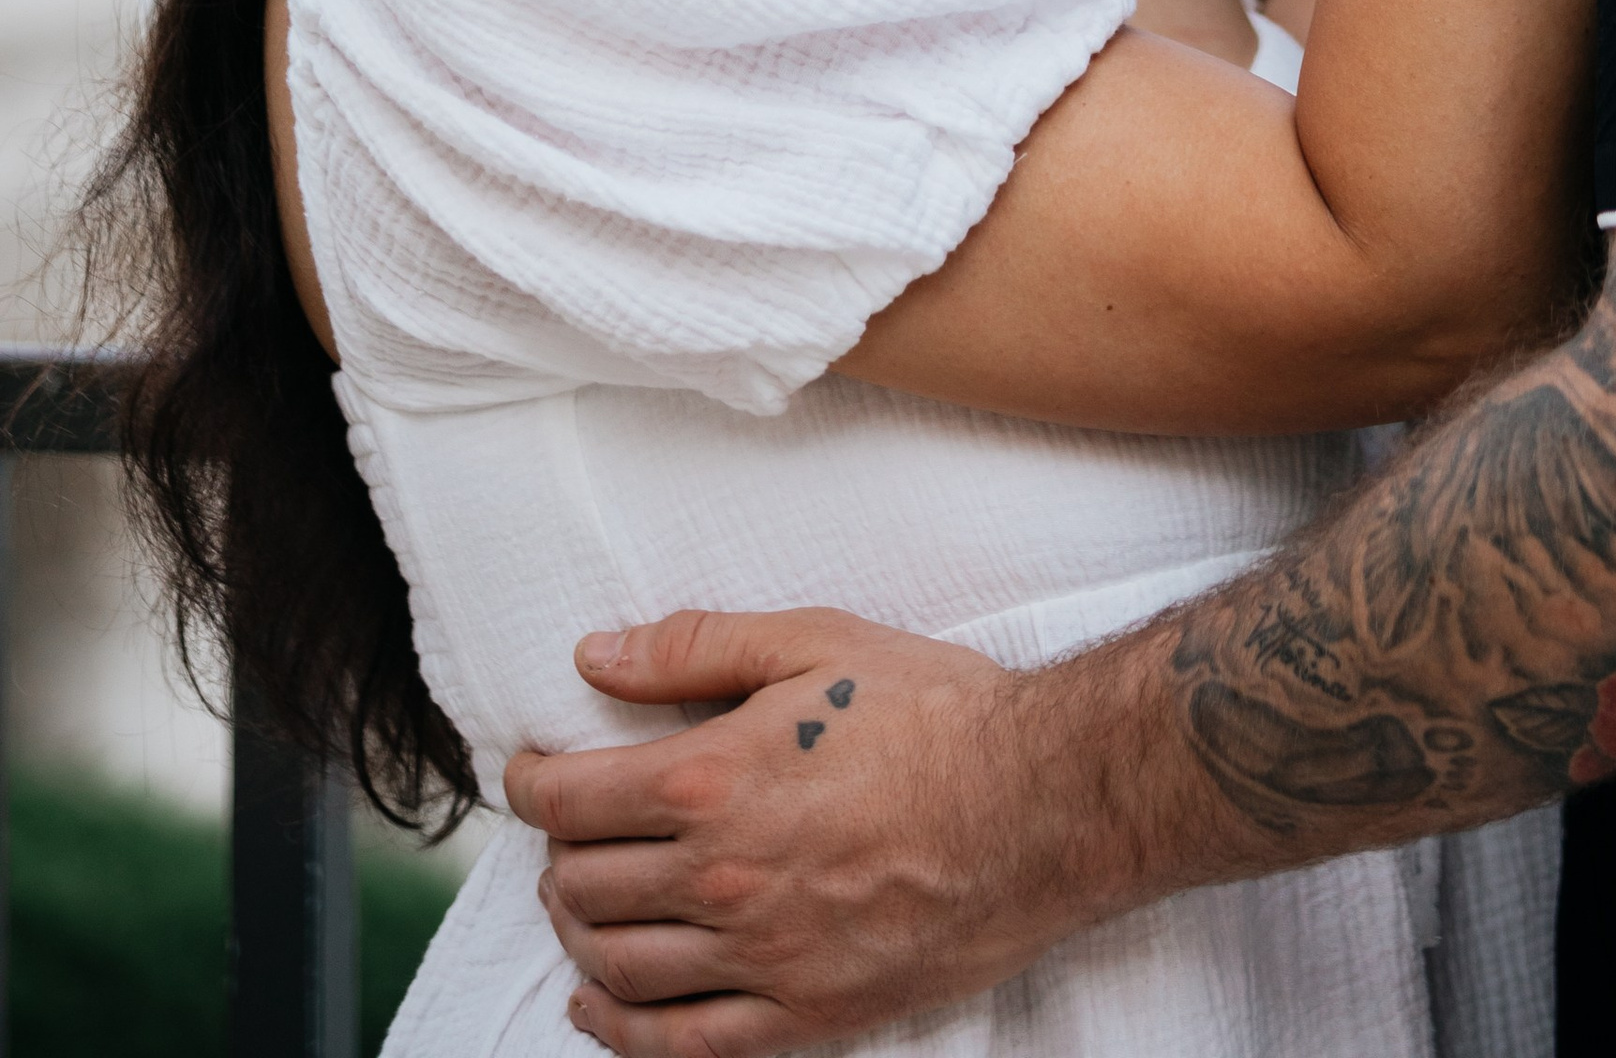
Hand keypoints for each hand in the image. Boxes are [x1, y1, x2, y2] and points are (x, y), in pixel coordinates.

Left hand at [508, 607, 1095, 1051]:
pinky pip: (677, 1046)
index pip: (569, 800)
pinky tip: (597, 1003)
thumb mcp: (815, 641)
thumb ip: (694, 648)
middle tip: (569, 829)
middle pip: (582, 885)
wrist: (1041, 804)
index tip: (530, 772)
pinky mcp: (801, 1016)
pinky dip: (618, 1030)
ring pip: (616, 964)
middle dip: (557, 854)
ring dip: (577, 932)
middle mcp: (720, 877)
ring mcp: (758, 957)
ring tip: (581, 900)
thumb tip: (595, 656)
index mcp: (714, 778)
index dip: (530, 784)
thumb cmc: (936, 713)